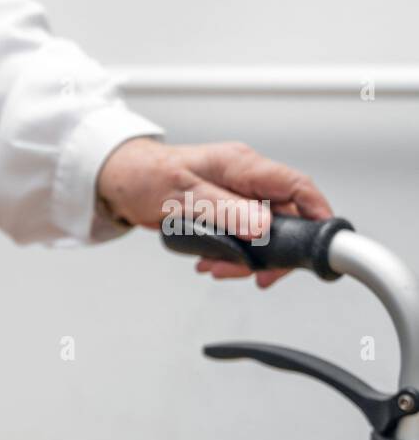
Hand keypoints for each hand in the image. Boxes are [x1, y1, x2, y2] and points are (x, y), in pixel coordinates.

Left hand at [97, 138, 333, 287]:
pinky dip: (231, 254)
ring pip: (262, 232)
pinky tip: (211, 263)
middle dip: (274, 250)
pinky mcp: (223, 212)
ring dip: (246, 257)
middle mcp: (242, 179)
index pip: (295, 186)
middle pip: (283, 216)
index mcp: (240, 165)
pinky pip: (241, 236)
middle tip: (257, 274)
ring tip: (217, 269)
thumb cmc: (144, 176)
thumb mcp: (182, 195)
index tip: (321, 240)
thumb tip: (262, 227)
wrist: (118, 180)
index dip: (315, 212)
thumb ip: (224, 211)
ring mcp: (234, 196)